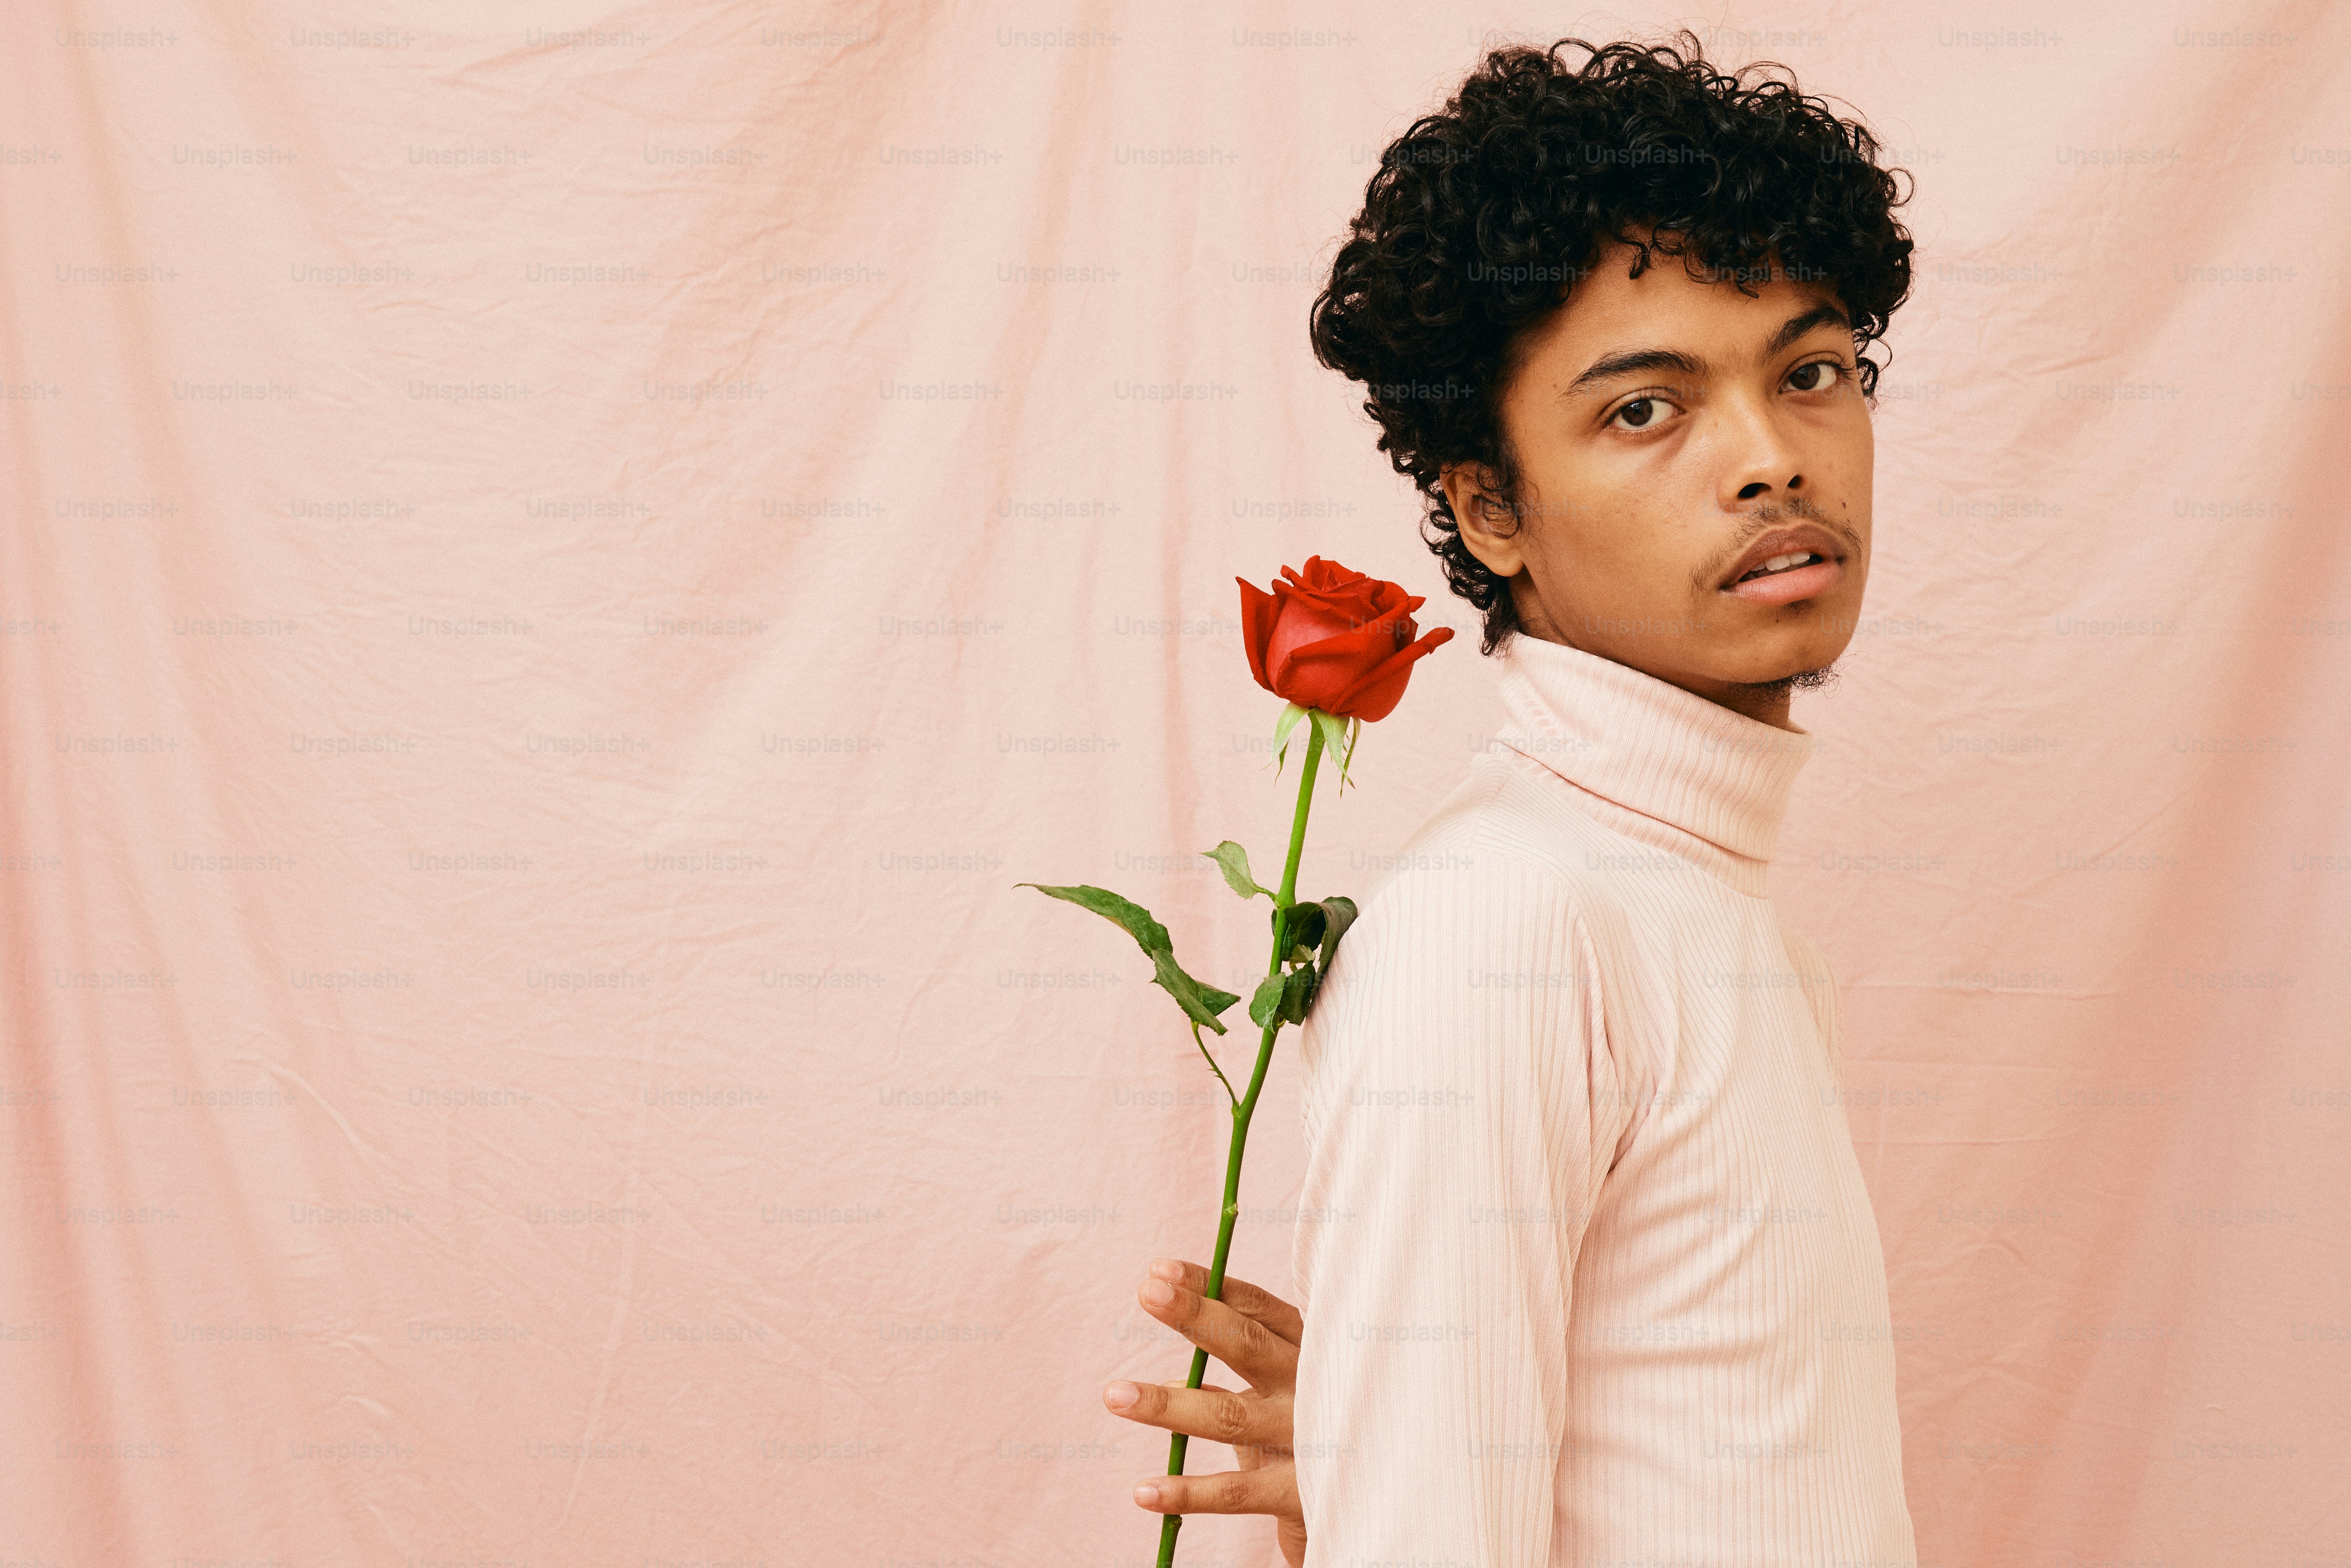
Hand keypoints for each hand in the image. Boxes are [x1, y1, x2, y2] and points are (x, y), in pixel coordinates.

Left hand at [1104, 1257, 1306, 1567]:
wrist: (1381, 1490)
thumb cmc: (1314, 1422)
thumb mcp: (1289, 1379)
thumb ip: (1240, 1357)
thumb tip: (1173, 1341)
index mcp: (1308, 1348)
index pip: (1256, 1307)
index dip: (1207, 1286)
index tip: (1157, 1270)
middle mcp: (1311, 1384)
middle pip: (1248, 1345)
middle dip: (1195, 1316)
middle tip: (1145, 1292)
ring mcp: (1307, 1436)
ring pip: (1230, 1415)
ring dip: (1169, 1404)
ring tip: (1114, 1394)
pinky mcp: (1302, 1491)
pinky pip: (1236, 1492)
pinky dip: (1188, 1492)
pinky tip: (1144, 1490)